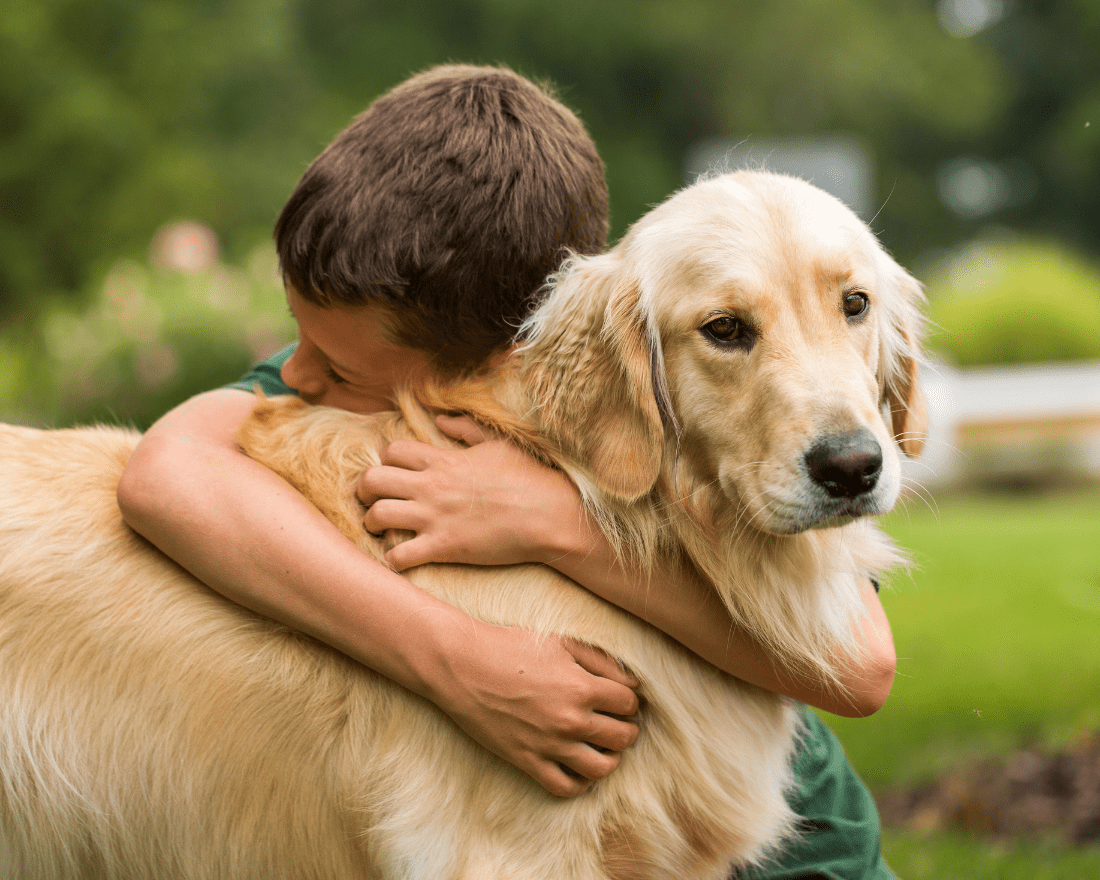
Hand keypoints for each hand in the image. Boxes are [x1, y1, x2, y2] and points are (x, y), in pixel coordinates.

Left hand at [357, 415, 585, 570]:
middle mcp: (431, 486)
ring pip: (376, 516)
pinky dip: (393, 560)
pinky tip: (401, 559)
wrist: (549, 514)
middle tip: (371, 500)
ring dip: (371, 524)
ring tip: (380, 529)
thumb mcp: (497, 443)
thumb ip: (466, 429)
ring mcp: (435, 517)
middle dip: (364, 490)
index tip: (393, 472)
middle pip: (372, 480)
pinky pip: (399, 556)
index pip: (392, 451)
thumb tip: (442, 418)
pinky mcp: (443, 547)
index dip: (385, 460)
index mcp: (443, 460)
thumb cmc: (529, 477)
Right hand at [425, 618, 640, 796]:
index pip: (629, 703)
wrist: (463, 666)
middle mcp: (570, 720)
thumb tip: (633, 683)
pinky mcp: (527, 761)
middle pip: (623, 737)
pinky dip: (579, 783)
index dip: (628, 700)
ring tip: (602, 747)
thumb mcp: (561, 643)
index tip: (619, 698)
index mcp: (582, 687)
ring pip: (602, 769)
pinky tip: (578, 767)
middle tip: (616, 722)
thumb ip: (601, 661)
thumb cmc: (511, 647)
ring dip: (610, 759)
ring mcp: (549, 744)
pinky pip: (565, 787)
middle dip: (626, 729)